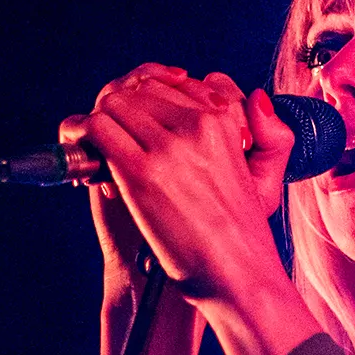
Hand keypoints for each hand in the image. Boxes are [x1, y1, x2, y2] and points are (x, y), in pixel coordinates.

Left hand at [62, 64, 294, 303]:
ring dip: (102, 125)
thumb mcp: (263, 173)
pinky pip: (99, 130)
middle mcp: (197, 124)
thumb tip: (257, 97)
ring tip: (103, 157)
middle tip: (117, 143)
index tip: (145, 130)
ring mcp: (168, 147)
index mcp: (224, 119)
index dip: (149, 103)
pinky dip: (87, 140)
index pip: (170, 82)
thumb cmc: (240, 231)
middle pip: (138, 89)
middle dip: (122, 112)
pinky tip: (94, 167)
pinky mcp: (141, 172)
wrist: (235, 272)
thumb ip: (267, 131)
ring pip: (114, 104)